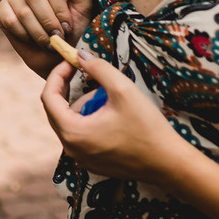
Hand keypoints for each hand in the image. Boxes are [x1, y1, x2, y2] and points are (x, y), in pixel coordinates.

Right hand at [0, 0, 93, 77]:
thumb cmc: (74, 28)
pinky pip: (10, 20)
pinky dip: (25, 35)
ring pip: (23, 11)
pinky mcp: (3, 9)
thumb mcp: (84, 7)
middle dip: (48, 21)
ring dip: (39, 32)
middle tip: (57, 36)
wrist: (58, 52)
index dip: (59, 9)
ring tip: (49, 41)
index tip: (67, 26)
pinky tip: (33, 39)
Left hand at [41, 52, 195, 184]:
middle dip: (71, 89)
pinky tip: (112, 114)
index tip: (70, 61)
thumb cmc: (147, 128)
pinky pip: (81, 134)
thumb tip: (80, 54)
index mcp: (72, 132)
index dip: (57, 75)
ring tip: (110, 98)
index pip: (48, 97)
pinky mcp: (93, 162)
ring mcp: (81, 158)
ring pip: (71, 121)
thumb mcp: (122, 89)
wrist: (170, 164)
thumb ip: (97, 68)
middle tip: (89, 74)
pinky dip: (90, 119)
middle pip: (57, 110)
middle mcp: (71, 148)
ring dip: (85, 104)